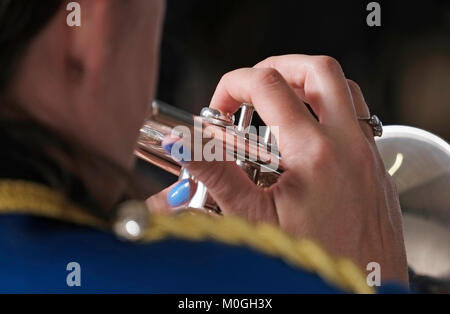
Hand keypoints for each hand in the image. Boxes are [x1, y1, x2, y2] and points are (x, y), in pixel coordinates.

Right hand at [160, 55, 407, 284]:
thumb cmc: (315, 261)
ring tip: (279, 100)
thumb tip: (186, 144)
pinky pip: (357, 114)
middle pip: (318, 69)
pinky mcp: (373, 164)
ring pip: (343, 87)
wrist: (364, 289)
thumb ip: (217, 174)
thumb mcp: (254, 219)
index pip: (268, 87)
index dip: (234, 85)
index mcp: (314, 153)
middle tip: (252, 87)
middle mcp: (348, 144)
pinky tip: (308, 129)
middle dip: (277, 67)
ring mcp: (366, 152)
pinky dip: (329, 105)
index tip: (220, 106)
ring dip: (307, 83)